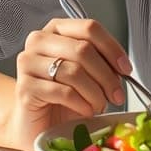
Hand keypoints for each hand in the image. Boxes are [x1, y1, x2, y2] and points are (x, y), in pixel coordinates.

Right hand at [6, 16, 131, 150]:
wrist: (37, 122)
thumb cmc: (63, 96)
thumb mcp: (87, 73)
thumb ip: (101, 62)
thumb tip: (122, 67)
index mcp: (57, 29)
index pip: (89, 28)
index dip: (112, 48)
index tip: (125, 68)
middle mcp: (39, 40)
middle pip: (83, 49)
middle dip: (106, 75)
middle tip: (116, 94)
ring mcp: (28, 63)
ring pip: (74, 71)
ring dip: (95, 92)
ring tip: (99, 105)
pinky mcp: (25, 88)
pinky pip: (63, 92)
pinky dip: (81, 103)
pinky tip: (85, 110)